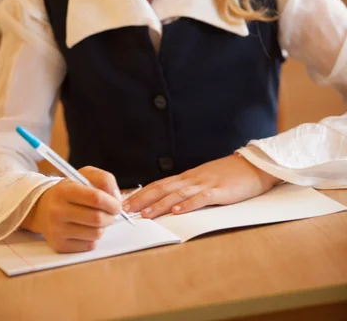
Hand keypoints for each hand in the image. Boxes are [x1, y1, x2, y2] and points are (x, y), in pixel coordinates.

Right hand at [22, 166, 121, 252]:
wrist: (42, 208)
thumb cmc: (69, 190)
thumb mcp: (84, 175)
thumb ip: (104, 180)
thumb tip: (117, 199)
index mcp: (65, 190)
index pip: (96, 198)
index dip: (112, 203)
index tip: (117, 205)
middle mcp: (58, 210)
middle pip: (97, 218)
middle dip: (110, 217)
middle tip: (111, 214)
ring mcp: (57, 230)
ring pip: (95, 234)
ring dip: (103, 227)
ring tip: (98, 220)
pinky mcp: (59, 245)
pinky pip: (89, 245)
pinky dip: (94, 238)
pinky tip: (87, 229)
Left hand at [123, 154, 279, 218]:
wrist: (253, 165)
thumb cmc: (230, 174)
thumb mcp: (205, 179)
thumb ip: (189, 187)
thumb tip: (170, 199)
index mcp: (187, 177)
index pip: (159, 184)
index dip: (141, 193)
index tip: (126, 202)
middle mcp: (192, 179)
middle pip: (162, 188)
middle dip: (142, 199)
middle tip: (125, 210)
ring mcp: (205, 184)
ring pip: (177, 195)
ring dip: (159, 204)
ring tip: (145, 214)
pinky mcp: (219, 192)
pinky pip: (201, 199)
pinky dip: (187, 205)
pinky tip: (177, 211)